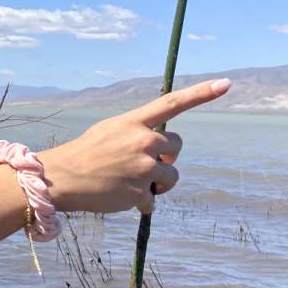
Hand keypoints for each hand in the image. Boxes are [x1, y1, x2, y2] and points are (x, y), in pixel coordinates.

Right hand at [38, 78, 230, 214]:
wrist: (60, 178)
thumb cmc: (85, 153)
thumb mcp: (110, 131)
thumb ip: (138, 134)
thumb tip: (163, 151)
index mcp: (134, 123)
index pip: (172, 104)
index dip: (201, 94)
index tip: (226, 84)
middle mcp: (143, 142)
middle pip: (176, 148)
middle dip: (165, 157)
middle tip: (142, 164)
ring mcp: (143, 168)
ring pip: (170, 177)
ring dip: (157, 183)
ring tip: (129, 183)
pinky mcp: (139, 193)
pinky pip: (152, 201)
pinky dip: (140, 203)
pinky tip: (120, 197)